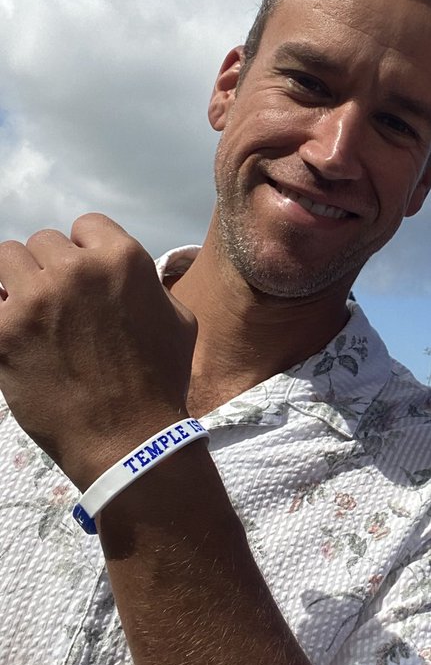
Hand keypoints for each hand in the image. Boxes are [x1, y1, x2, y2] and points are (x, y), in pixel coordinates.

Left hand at [0, 214, 196, 486]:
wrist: (129, 438)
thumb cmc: (161, 381)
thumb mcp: (178, 320)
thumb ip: (148, 283)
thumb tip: (128, 273)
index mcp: (123, 259)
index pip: (85, 226)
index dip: (85, 253)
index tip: (86, 284)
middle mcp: (77, 270)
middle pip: (43, 242)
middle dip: (50, 271)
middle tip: (60, 309)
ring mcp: (36, 298)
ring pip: (7, 259)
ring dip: (18, 284)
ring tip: (31, 317)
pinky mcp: (3, 331)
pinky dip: (0, 316)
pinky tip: (13, 335)